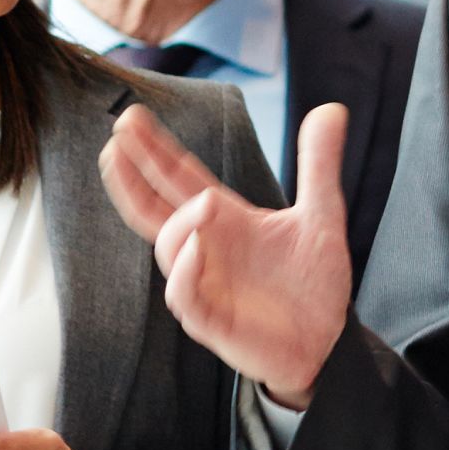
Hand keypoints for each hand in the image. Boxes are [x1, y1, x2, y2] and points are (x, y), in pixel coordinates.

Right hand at [98, 100, 352, 406]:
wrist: (328, 341)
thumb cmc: (312, 283)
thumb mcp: (322, 215)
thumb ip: (318, 164)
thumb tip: (331, 108)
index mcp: (226, 220)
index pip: (178, 178)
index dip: (154, 151)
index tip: (131, 119)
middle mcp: (205, 248)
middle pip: (153, 209)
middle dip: (131, 177)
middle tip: (117, 143)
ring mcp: (204, 283)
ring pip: (170, 249)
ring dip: (180, 223)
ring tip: (205, 203)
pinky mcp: (212, 320)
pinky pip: (184, 295)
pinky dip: (186, 271)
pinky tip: (196, 247)